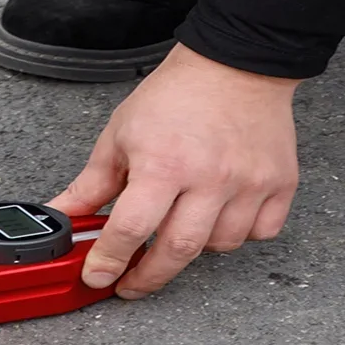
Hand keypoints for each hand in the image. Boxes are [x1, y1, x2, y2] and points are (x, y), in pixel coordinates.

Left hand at [48, 45, 299, 298]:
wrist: (235, 63)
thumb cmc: (177, 95)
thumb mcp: (122, 134)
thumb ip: (93, 183)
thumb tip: (64, 215)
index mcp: (164, 162)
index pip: (131, 229)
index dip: (109, 260)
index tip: (99, 276)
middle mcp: (209, 177)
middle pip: (178, 251)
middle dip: (148, 277)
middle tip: (132, 281)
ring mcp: (249, 182)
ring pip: (221, 245)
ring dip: (196, 247)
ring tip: (180, 225)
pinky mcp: (280, 182)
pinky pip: (260, 232)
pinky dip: (240, 232)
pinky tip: (222, 213)